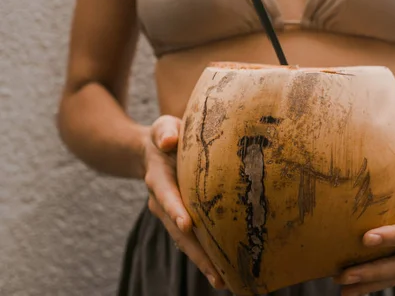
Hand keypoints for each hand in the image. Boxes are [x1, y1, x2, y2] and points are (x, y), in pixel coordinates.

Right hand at [142, 115, 226, 289]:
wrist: (156, 152)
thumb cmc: (166, 136)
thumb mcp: (163, 128)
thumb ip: (165, 131)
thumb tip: (170, 140)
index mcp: (158, 179)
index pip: (166, 195)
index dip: (175, 209)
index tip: (187, 224)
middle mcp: (162, 202)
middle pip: (178, 230)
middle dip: (196, 252)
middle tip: (216, 272)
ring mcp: (171, 214)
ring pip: (186, 241)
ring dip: (203, 261)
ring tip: (224, 281)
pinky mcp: (182, 220)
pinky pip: (193, 240)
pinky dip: (207, 254)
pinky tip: (225, 270)